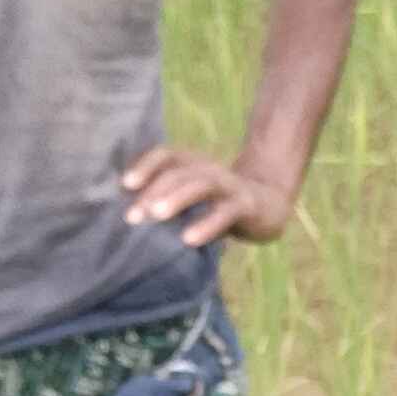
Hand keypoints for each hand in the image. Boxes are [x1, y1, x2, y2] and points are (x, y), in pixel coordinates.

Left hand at [122, 148, 293, 247]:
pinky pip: (226, 213)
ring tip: (156, 215)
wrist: (270, 205)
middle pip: (179, 172)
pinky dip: (206, 224)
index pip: (167, 156)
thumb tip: (127, 217)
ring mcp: (230, 186)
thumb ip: (167, 201)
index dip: (145, 165)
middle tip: (132, 216)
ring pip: (202, 185)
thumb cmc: (218, 205)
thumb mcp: (192, 198)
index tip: (125, 185)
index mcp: (194, 165)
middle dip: (153, 191)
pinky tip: (189, 240)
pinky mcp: (247, 206)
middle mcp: (210, 170)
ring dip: (176, 198)